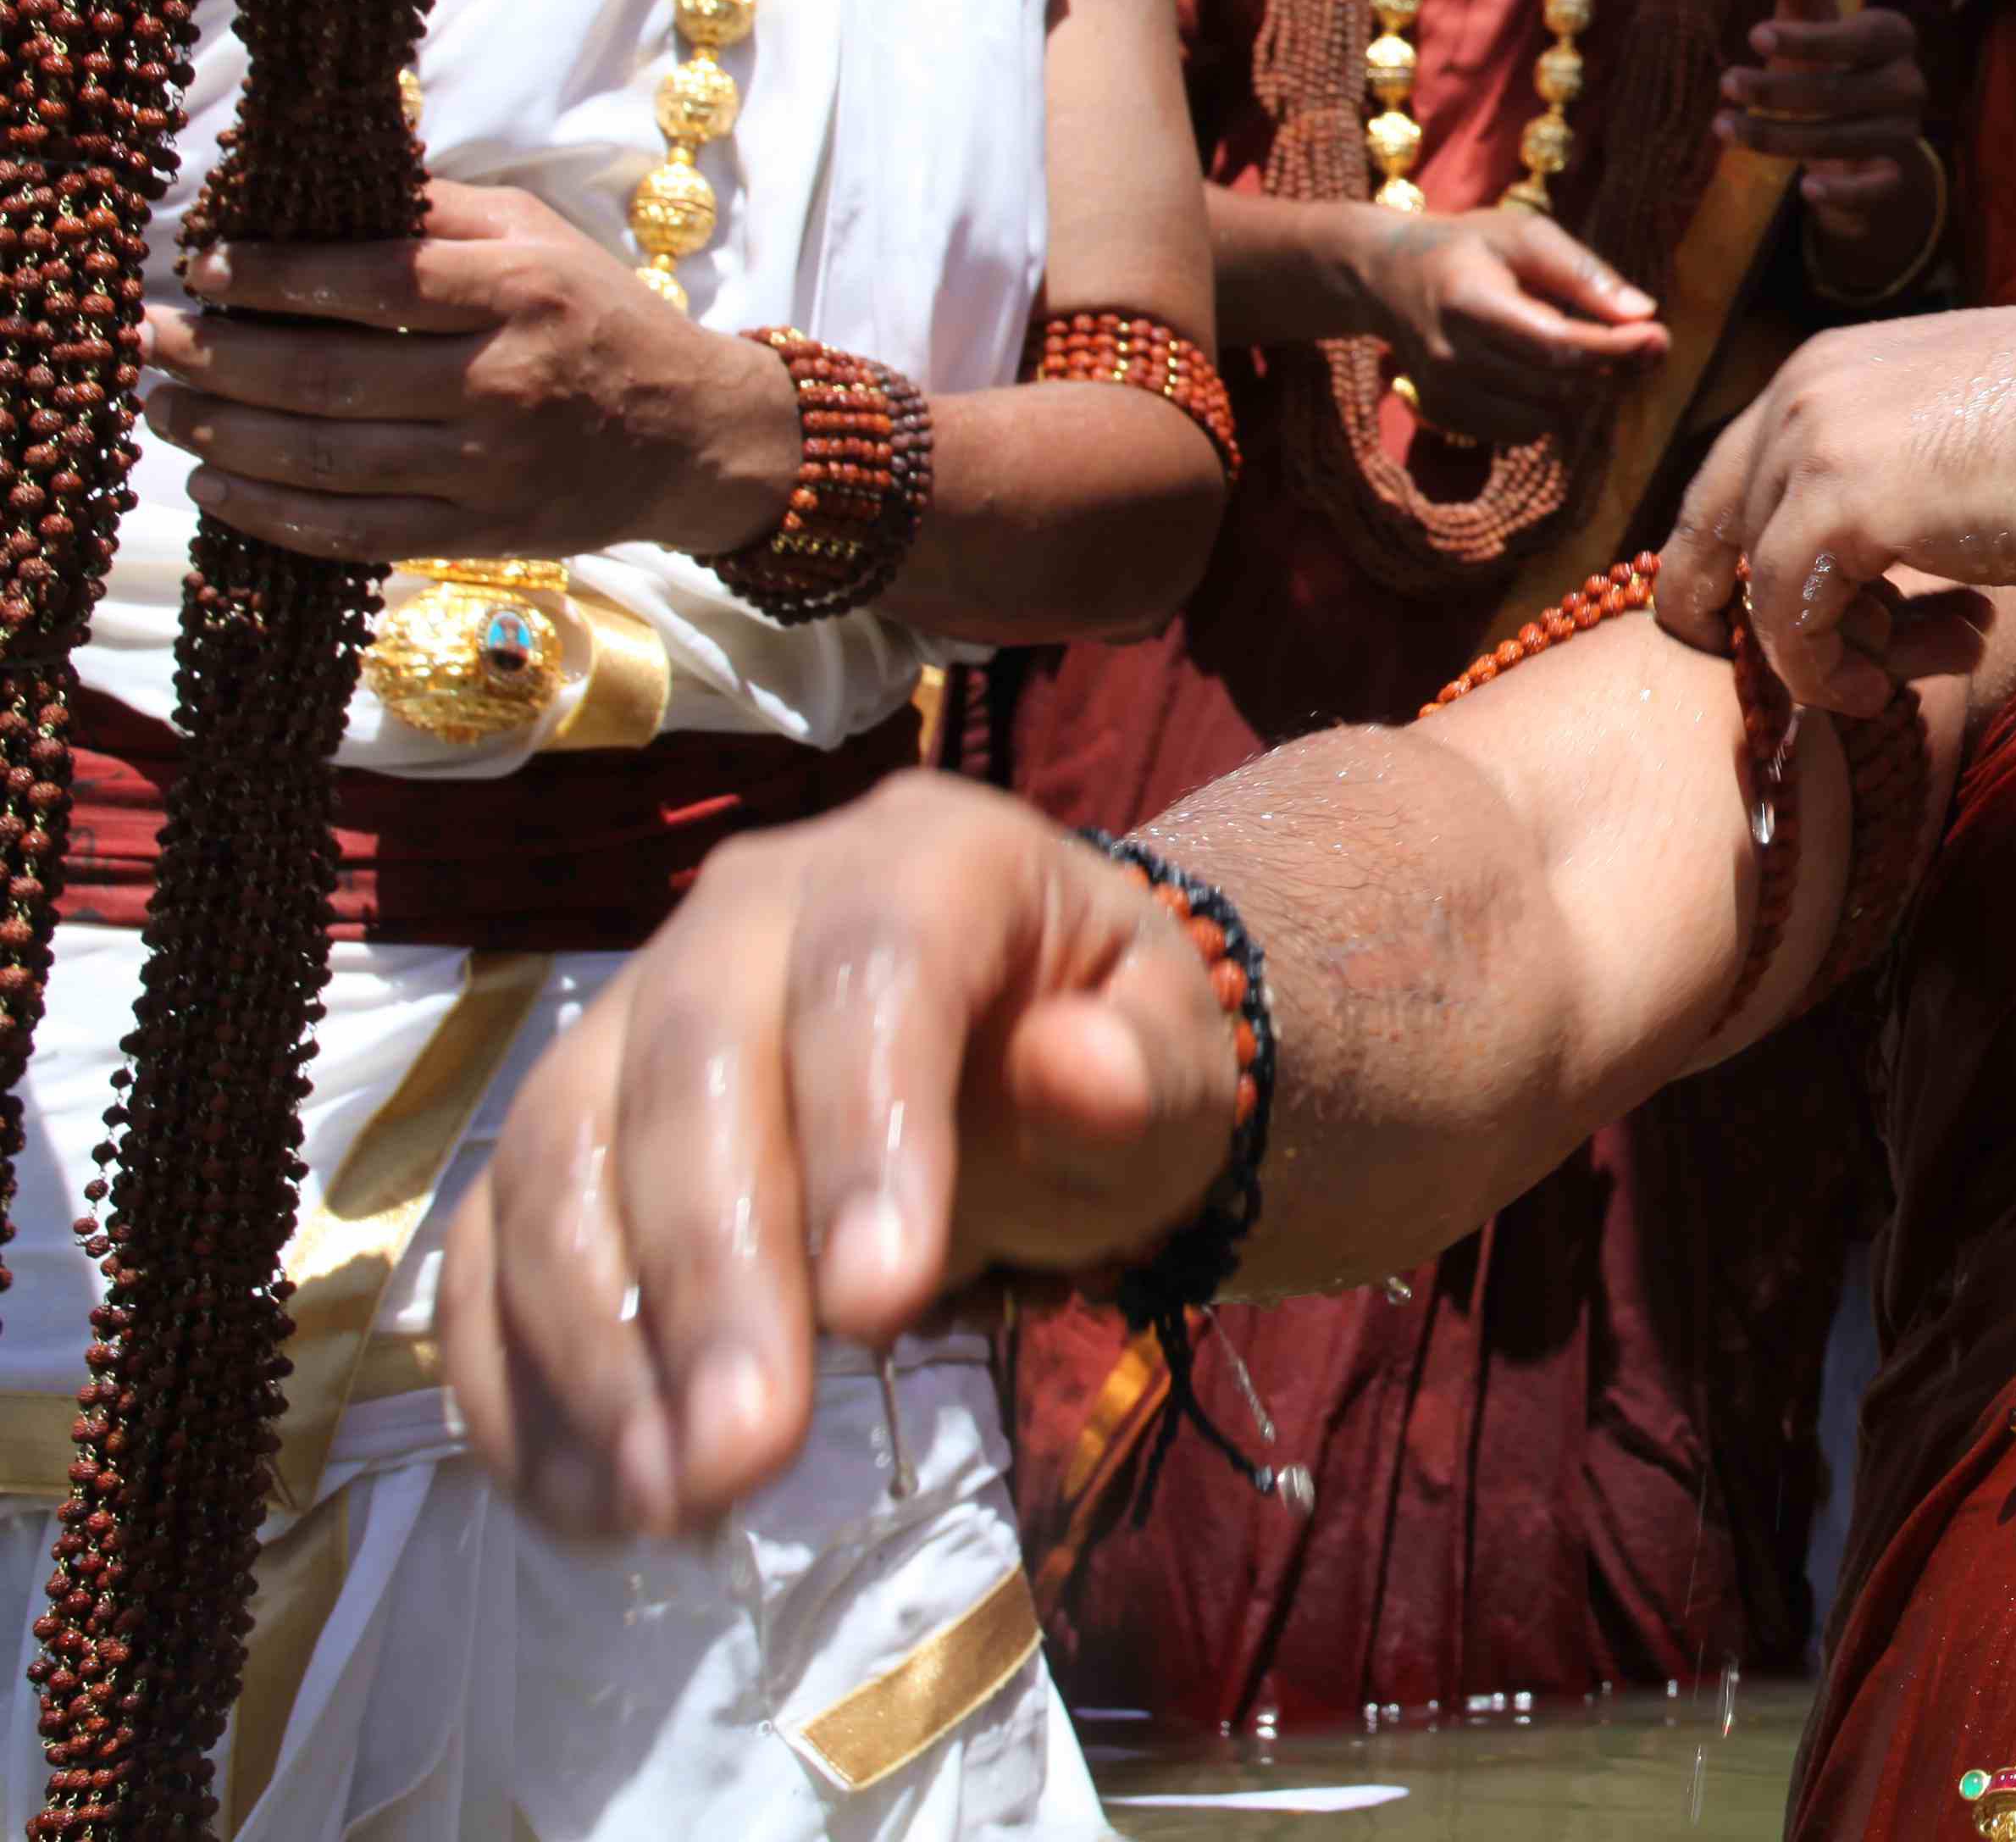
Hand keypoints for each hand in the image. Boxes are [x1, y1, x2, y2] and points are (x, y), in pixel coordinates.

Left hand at [140, 182, 804, 560]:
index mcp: (523, 292)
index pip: (373, 281)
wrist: (694, 435)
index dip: (272, 276)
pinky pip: (356, 533)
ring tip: (161, 408)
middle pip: (327, 377)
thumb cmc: (599, 318)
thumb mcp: (540, 236)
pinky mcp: (485, 535)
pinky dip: (271, 513)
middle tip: (145, 340)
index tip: (202, 267)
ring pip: (326, 460)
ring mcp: (495, 468)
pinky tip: (216, 484)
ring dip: (223, 435)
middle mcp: (508, 381)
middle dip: (214, 359)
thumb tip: (313, 187)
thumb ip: (436, 210)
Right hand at [440, 774, 1233, 1537]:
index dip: (861, 1133)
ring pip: (559, 1155)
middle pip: (691, 1071)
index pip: (871, 974)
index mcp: (924, 861)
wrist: (1023, 1056)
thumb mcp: (1176, 1066)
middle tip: (744, 1454)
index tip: (880, 1308)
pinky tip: (583, 1498)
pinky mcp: (562, 1128)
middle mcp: (749, 911)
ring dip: (597, 1345)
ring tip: (667, 1499)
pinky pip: (495, 1240)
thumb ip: (1145, 1073)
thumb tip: (1076, 1067)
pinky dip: (515, 1374)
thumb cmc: (1106, 1057)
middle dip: (709, 1275)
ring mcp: (631, 1011)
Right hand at [1356, 204, 1670, 447]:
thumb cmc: (1469, 247)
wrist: (1388, 276)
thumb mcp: (1525, 235)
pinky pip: (1519, 432)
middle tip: (1645, 343)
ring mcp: (1442, 393)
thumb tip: (1643, 314)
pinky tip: (1542, 371)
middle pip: (1556, 386)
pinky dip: (1546, 408)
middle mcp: (1451, 356)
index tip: (1659, 337)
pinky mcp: (1444, 416)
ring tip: (1586, 350)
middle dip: (1610, 369)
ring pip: (1544, 418)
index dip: (1614, 348)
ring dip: (1580, 391)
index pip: (1556, 345)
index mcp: (1469, 303)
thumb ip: (1582, 273)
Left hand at [1655, 297, 2015, 710]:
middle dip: (1776, 612)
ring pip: (1763, 584)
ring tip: (1929, 663)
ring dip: (1837, 649)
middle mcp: (1800, 387)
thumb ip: (1891, 483)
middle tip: (1836, 667)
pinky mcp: (1839, 506)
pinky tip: (1887, 691)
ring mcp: (1812, 441)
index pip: (1732, 473)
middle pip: (1722, 529)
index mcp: (1829, 363)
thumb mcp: (1958, 444)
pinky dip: (1822, 677)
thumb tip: (1862, 581)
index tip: (1784, 625)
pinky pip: (1786, 625)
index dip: (1741, 559)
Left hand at [1728, 0, 1938, 283]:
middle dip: (1777, 90)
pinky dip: (1844, 192)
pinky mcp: (1894, 178)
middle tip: (1725, 83)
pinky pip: (1874, 189)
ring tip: (1725, 129)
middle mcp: (1908, 84)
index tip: (1753, 35)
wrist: (1864, 136)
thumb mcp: (1815, 28)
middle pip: (1841, 91)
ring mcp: (1904, 133)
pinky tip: (1806, 190)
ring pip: (1842, 139)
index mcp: (1894, 37)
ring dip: (1779, 138)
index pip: (1857, 36)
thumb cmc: (1832, 66)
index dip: (1808, 38)